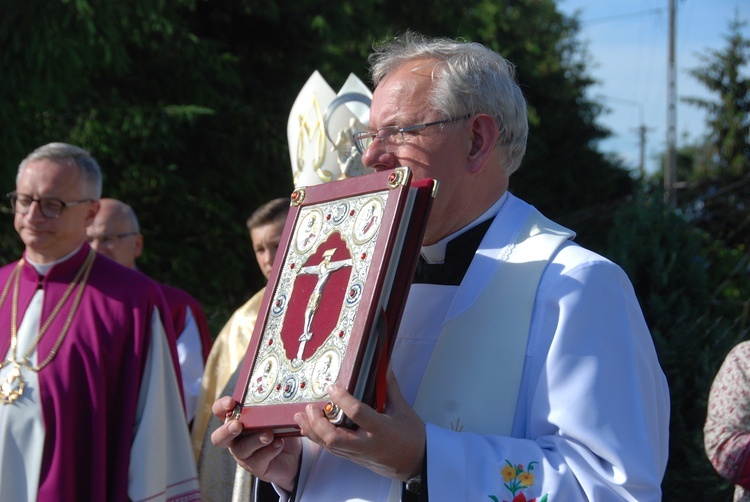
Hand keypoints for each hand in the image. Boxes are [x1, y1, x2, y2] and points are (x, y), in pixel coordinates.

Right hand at [211, 396, 301, 491]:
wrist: (292, 456)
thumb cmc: (279, 430)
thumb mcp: (275, 417)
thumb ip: (272, 410)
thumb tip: (280, 401)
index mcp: (236, 421)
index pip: (220, 412)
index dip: (221, 407)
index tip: (231, 402)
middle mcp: (235, 439)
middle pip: (218, 438)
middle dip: (226, 431)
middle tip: (237, 425)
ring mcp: (243, 455)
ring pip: (242, 449)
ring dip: (255, 440)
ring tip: (269, 435)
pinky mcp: (255, 466)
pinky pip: (259, 459)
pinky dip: (270, 450)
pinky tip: (279, 443)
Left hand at [294, 369, 424, 480]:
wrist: (416, 462)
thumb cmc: (411, 436)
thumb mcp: (403, 408)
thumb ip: (389, 385)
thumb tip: (385, 363)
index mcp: (381, 429)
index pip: (357, 413)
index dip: (342, 399)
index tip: (331, 386)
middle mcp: (367, 443)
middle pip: (335, 438)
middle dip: (318, 423)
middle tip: (312, 407)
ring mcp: (358, 453)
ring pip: (329, 446)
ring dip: (312, 431)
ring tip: (302, 414)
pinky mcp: (353, 457)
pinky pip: (331, 449)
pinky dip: (317, 438)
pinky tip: (309, 427)